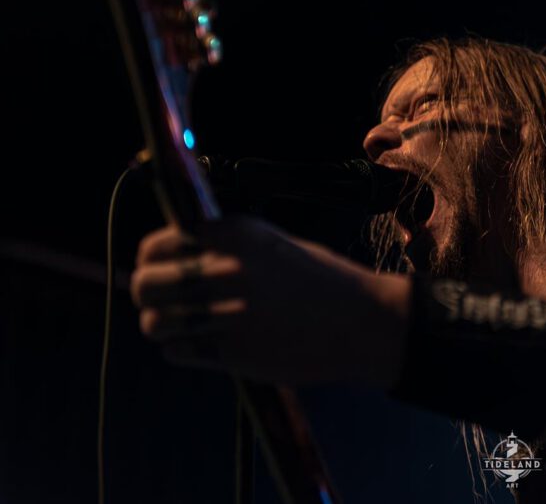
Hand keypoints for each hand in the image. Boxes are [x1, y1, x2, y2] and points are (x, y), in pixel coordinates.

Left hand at [131, 216, 407, 385]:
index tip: (163, 269)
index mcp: (234, 234)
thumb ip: (224, 247)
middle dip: (148, 296)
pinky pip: (177, 351)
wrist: (361, 321)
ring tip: (184, 326)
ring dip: (163, 326)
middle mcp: (225, 268)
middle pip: (144, 285)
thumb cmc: (320, 280)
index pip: (156, 245)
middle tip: (164, 302)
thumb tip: (172, 254)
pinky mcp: (233, 350)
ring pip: (154, 323)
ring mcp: (227, 311)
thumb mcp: (272, 245)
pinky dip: (183, 350)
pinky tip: (205, 344)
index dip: (152, 260)